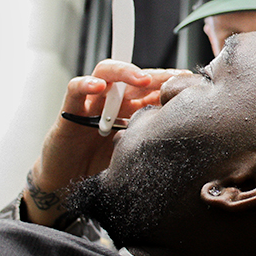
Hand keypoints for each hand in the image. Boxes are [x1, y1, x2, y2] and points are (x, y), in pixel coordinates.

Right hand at [25, 60, 191, 226]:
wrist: (69, 183)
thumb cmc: (102, 166)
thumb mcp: (134, 151)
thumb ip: (151, 138)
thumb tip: (182, 135)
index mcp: (131, 110)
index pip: (150, 88)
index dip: (166, 82)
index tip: (186, 80)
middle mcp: (113, 102)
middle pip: (133, 77)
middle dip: (154, 75)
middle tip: (170, 78)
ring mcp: (91, 103)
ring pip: (106, 74)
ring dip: (124, 72)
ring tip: (140, 79)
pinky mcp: (70, 111)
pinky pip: (75, 90)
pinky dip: (86, 84)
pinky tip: (98, 87)